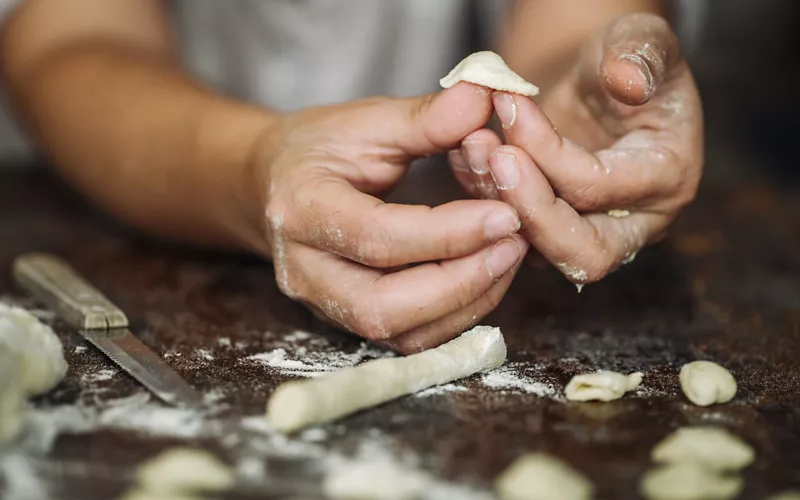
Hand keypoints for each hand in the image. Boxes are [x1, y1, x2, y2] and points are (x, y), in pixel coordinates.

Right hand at [253, 84, 527, 352]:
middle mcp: (303, 269)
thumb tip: (487, 99)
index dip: (447, 233)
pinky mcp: (348, 320)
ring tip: (508, 257)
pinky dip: (455, 315)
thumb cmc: (319, 149)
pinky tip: (487, 278)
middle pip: (382, 305)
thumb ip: (425, 118)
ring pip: (398, 333)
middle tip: (514, 244)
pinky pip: (407, 339)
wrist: (274, 186)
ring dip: (465, 303)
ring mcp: (322, 303)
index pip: (376, 237)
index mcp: (300, 208)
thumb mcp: (365, 120)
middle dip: (460, 282)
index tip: (506, 214)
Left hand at [450, 13, 702, 284]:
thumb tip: (628, 78)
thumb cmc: (622, 59)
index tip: (510, 107)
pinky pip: (511, 233)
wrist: (594, 83)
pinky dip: (482, 197)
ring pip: (538, 250)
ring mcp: (589, 232)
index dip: (550, 152)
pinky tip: (466, 153)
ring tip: (474, 144)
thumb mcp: (641, 38)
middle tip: (495, 158)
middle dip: (530, 209)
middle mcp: (634, 221)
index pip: (602, 186)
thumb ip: (642, 51)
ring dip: (498, 202)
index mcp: (668, 177)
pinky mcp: (549, 232)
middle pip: (583, 253)